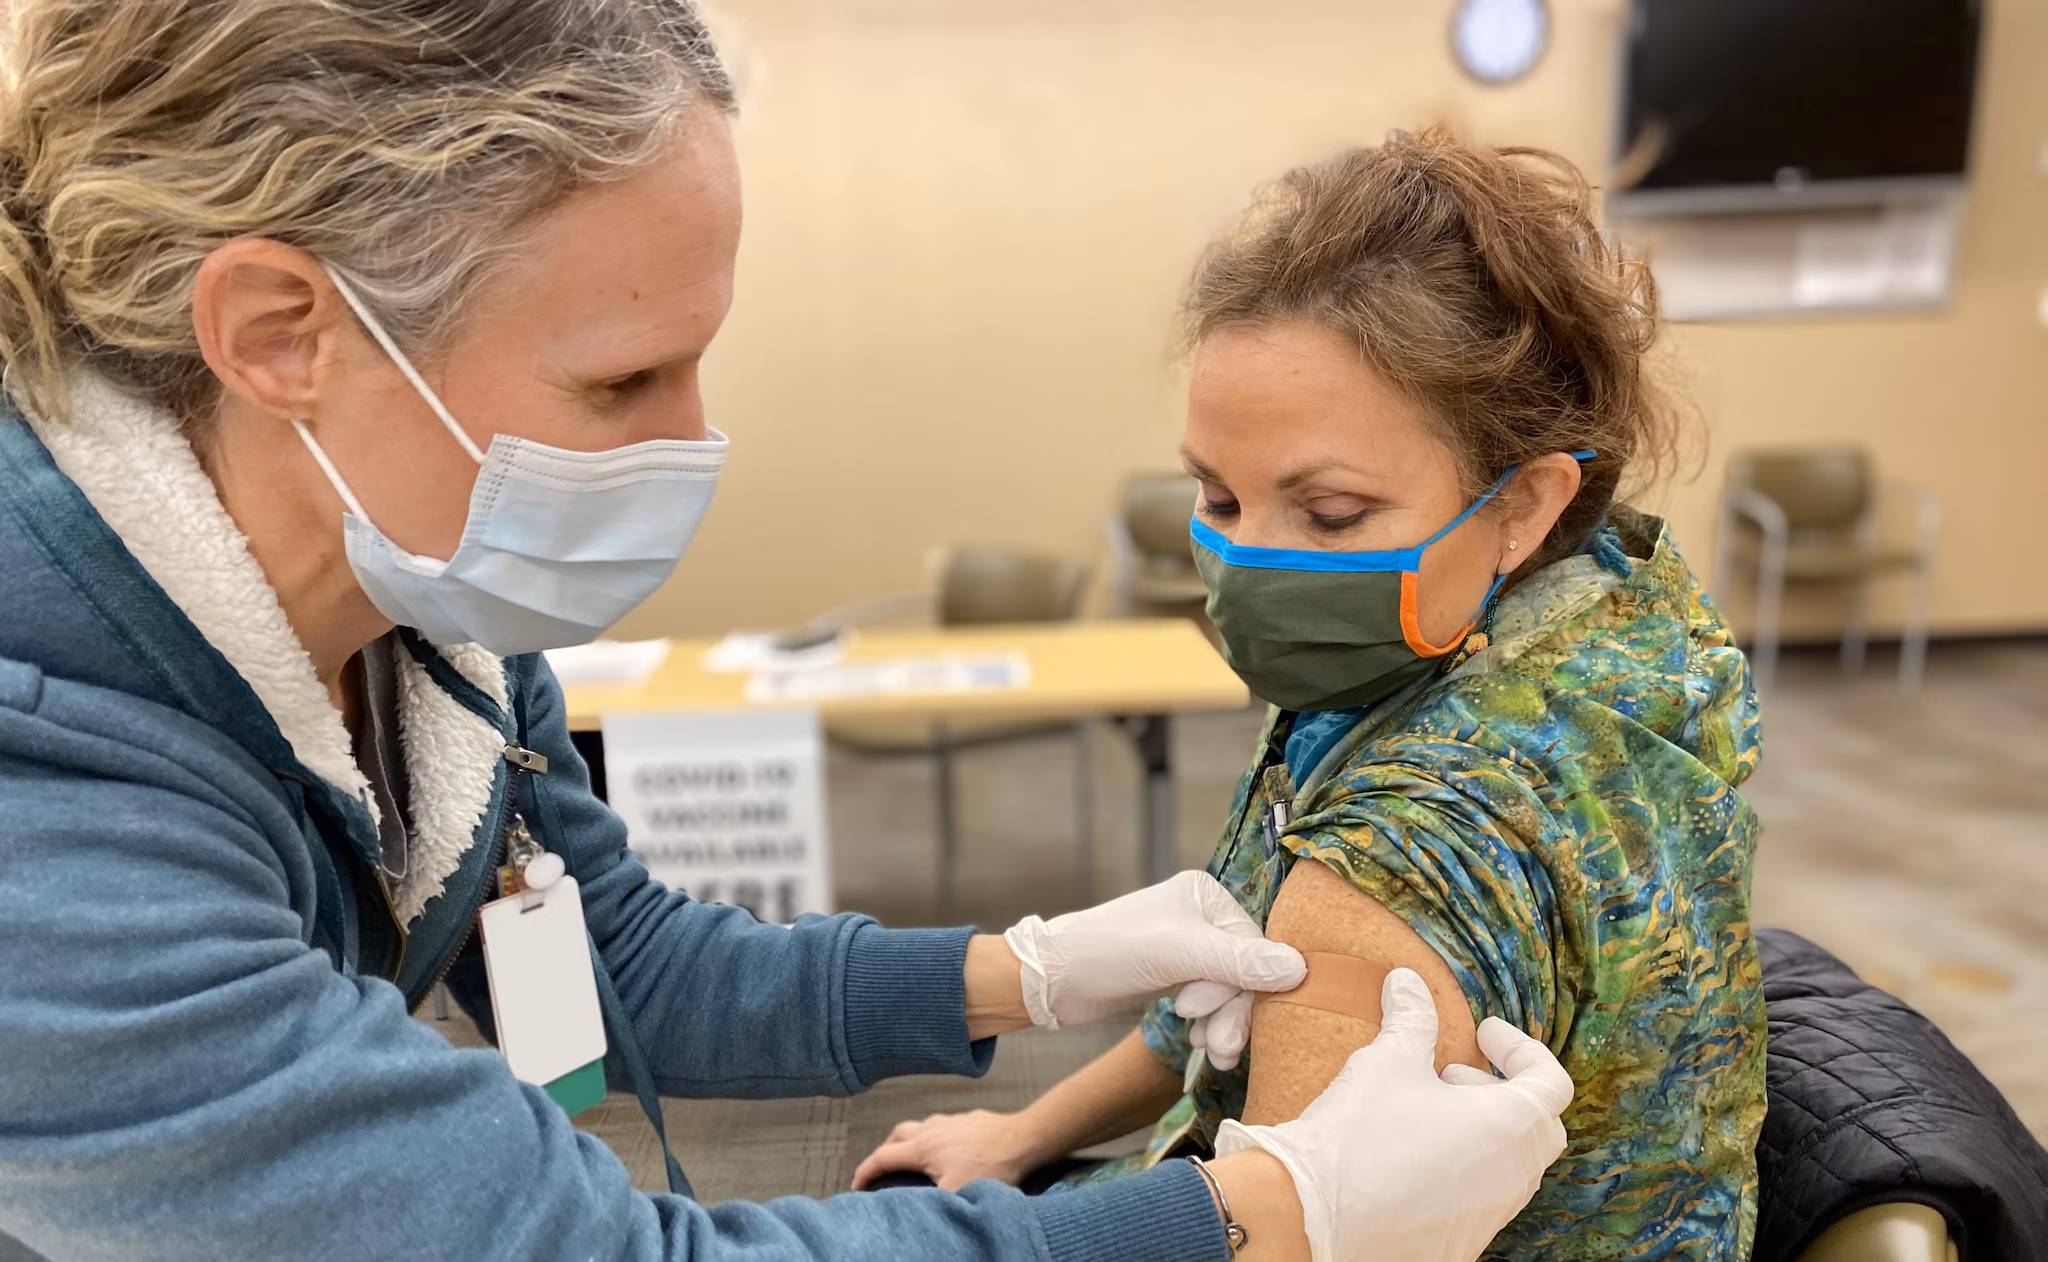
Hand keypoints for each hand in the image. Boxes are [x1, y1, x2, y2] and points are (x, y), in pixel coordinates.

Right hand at [851, 1110, 1039, 1190]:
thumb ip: (934, 1205)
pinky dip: (935, 1136)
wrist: (1024, 1139)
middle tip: (882, 1168)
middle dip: (884, 1151)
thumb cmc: (992, 1166)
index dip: (865, 1172)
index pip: (882, 1157)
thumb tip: (921, 1217)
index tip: (856, 1185)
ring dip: (910, 1141)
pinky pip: (943, 1125)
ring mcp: (951, 1121)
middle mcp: (932, 1129)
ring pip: (920, 1126)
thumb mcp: (957, 1193)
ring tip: (914, 1158)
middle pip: (896, 1135)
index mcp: (923, 1148)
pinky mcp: (970, 1119)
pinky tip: (948, 1150)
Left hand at [1002, 871, 1305, 1067]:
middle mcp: (1202, 918)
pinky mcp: (1178, 975)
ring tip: (1213, 1052)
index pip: (1254, 948)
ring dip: (1225, 1025)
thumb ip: (1239, 963)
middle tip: (1220, 1050)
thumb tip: (1301, 969)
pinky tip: (1203, 1044)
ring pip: (1231, 992)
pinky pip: (1214, 1002)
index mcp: (1206, 896)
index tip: (1215, 1021)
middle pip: (1245, 973)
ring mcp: (1190, 948)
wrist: (1052, 981)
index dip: (1243, 990)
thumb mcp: (1177, 955)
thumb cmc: (1109, 952)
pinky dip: (1212, 1025)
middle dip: (1233, 1013)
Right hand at [1213, 968, 1573, 1261]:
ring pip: (1511, 1167)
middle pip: (1540, 1126)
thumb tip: (1408, 982)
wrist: (1312, 1214)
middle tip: (1454, 1072)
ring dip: (1484, 1131)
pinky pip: (1481, 1201)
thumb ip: (1412, 1018)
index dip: (1521, 1048)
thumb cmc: (1358, 1135)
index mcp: (1510, 1127)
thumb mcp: (1388, 1061)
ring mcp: (1489, 1217)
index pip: (1552, 1081)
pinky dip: (1463, 1170)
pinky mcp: (1461, 1244)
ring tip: (1427, 1112)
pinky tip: (1412, 1157)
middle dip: (1503, 1091)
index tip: (1484, 1034)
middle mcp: (1512, 1177)